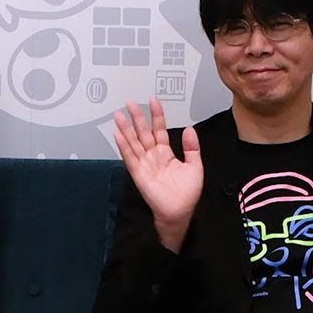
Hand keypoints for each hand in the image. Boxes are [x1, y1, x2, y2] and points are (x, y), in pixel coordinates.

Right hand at [113, 98, 201, 247]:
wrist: (181, 211)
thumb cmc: (187, 193)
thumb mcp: (195, 166)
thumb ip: (191, 147)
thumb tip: (189, 129)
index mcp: (165, 153)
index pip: (159, 129)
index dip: (156, 115)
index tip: (153, 101)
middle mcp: (152, 156)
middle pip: (142, 133)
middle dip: (137, 117)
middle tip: (130, 103)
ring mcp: (144, 164)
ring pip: (133, 142)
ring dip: (125, 129)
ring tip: (119, 115)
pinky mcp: (138, 174)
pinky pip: (130, 158)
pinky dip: (124, 147)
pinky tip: (118, 135)